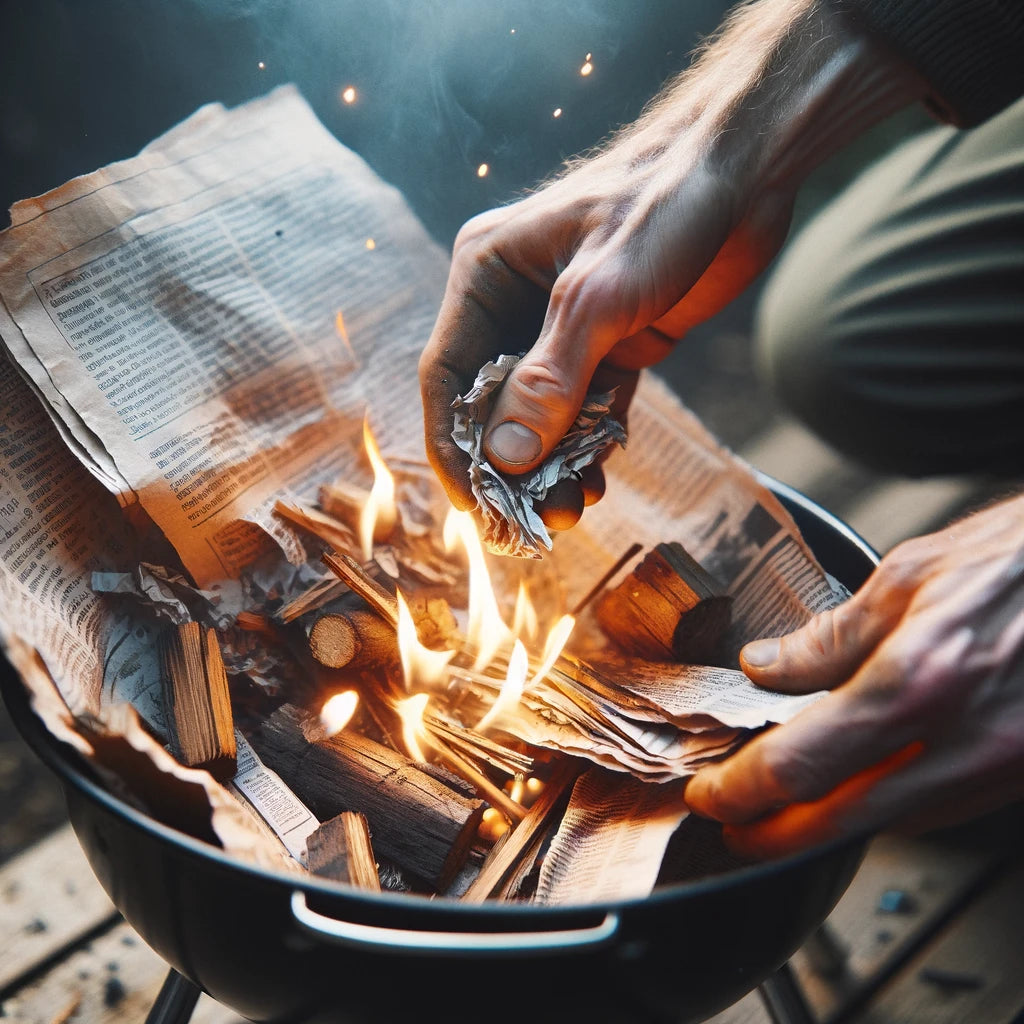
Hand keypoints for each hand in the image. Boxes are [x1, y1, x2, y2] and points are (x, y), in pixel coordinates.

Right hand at [420, 0, 924, 527]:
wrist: (747, 170)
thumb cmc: (664, 205)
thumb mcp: (599, 296)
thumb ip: (551, 379)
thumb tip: (506, 458)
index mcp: (487, 275)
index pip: (449, 375)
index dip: (454, 444)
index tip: (471, 503)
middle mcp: (514, 302)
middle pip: (492, 401)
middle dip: (509, 464)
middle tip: (531, 519)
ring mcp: (562, 324)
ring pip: (540, 412)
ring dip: (550, 464)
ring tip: (571, 511)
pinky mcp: (609, 339)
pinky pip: (585, 406)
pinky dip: (586, 445)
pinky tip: (594, 480)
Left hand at [684, 493, 1023, 857]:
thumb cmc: (1019, 560)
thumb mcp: (908, 575)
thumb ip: (830, 635)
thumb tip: (767, 667)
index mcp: (918, 680)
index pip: (801, 764)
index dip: (741, 790)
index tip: (710, 792)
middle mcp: (961, 740)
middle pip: (837, 821)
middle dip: (770, 835)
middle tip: (731, 823)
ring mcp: (999, 766)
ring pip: (888, 824)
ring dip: (824, 824)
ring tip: (780, 801)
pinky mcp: (1019, 773)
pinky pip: (937, 810)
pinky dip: (883, 807)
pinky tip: (859, 783)